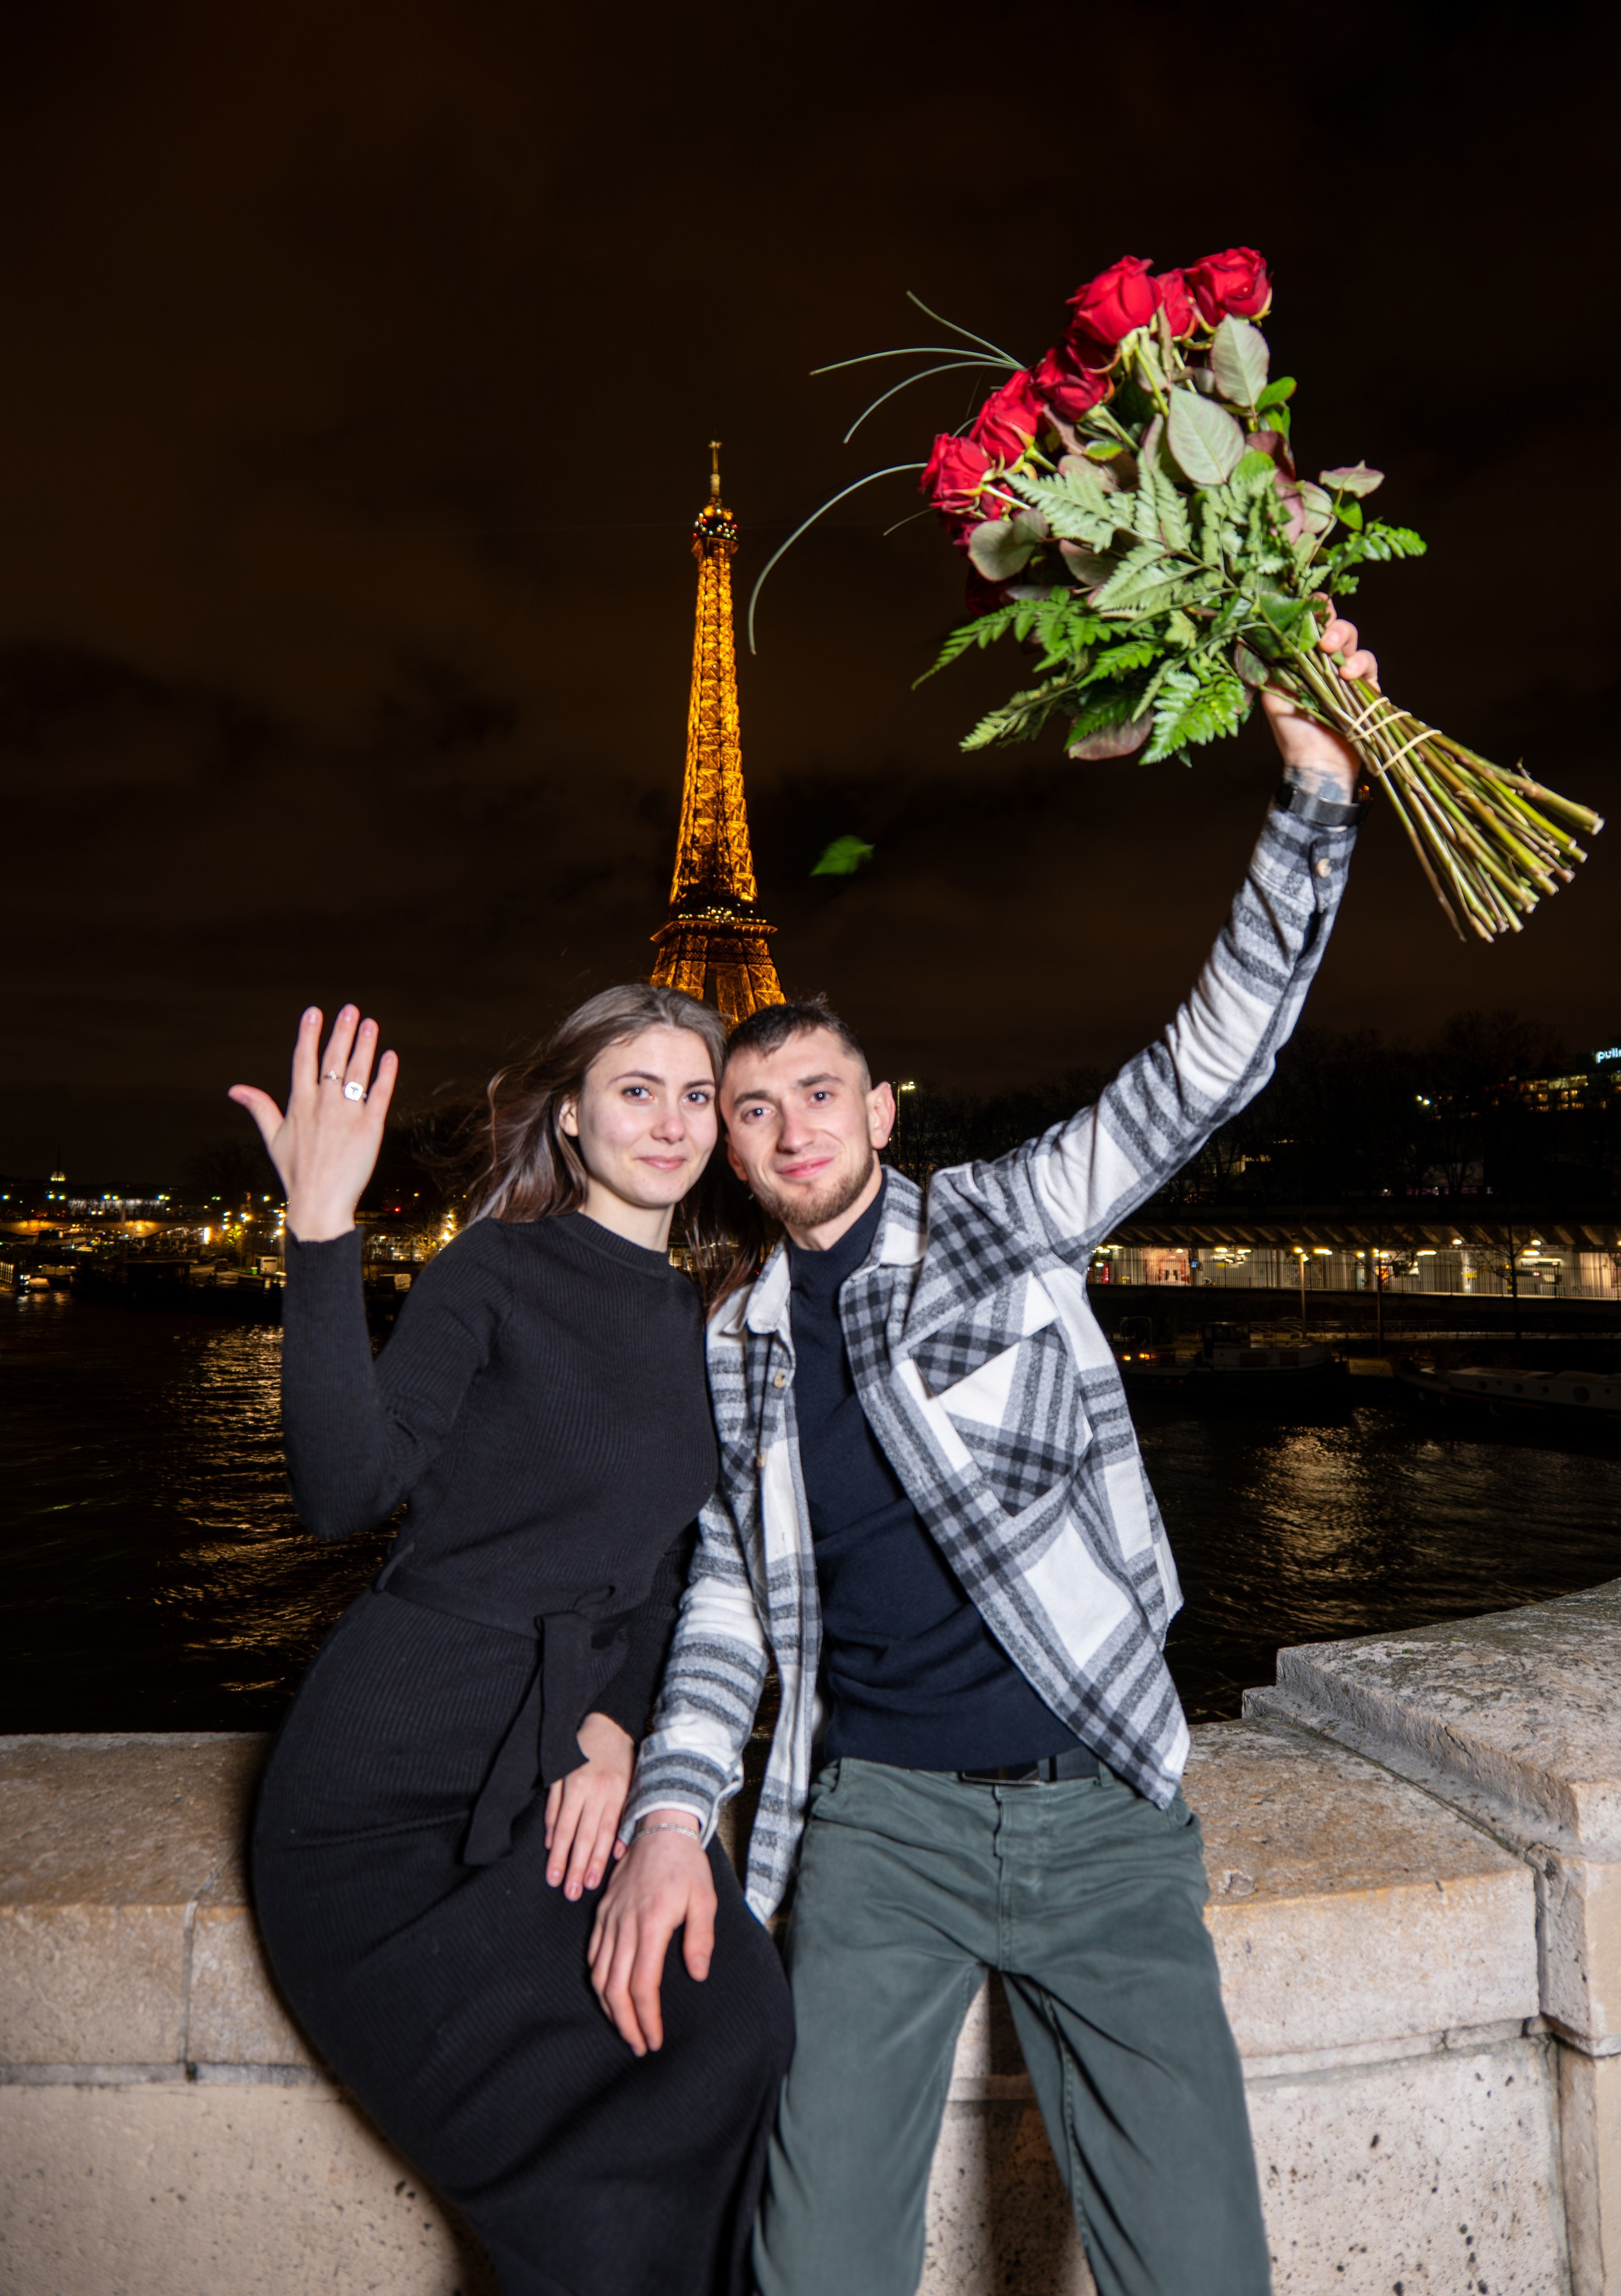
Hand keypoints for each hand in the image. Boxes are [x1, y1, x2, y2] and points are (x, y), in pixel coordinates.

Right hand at [229, 1006, 397, 1242]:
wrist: (319, 1203)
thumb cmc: (295, 1172)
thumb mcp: (273, 1138)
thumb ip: (259, 1107)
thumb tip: (234, 1089)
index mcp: (299, 1104)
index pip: (303, 1060)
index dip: (308, 1034)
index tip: (314, 1012)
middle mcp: (322, 1105)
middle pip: (333, 1060)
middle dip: (341, 1032)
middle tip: (350, 1009)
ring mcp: (347, 1116)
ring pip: (358, 1072)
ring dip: (365, 1045)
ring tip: (371, 1024)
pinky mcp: (369, 1129)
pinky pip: (380, 1095)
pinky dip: (386, 1075)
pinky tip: (390, 1056)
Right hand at [545, 1712, 634, 1900]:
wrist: (605, 1722)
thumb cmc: (622, 1760)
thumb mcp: (633, 1784)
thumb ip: (625, 1817)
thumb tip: (618, 1853)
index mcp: (616, 1791)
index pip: (605, 1833)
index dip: (597, 1860)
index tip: (590, 1884)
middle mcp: (595, 1788)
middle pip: (583, 1835)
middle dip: (575, 1866)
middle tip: (569, 1892)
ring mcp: (574, 1781)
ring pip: (565, 1824)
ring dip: (559, 1854)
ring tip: (553, 1877)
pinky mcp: (559, 1774)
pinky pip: (554, 1805)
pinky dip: (552, 1827)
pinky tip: (550, 1846)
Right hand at [588, 1814, 715, 2055]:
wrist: (661, 1827)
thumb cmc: (687, 1865)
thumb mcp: (705, 1899)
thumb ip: (700, 1939)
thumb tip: (697, 1975)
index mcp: (651, 1924)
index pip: (642, 1984)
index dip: (646, 2017)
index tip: (654, 2039)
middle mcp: (624, 1924)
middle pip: (614, 1987)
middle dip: (625, 2023)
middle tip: (638, 2045)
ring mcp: (609, 1918)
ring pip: (599, 1973)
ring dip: (609, 2007)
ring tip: (624, 2028)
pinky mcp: (603, 1912)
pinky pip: (593, 1953)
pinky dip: (598, 1980)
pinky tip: (609, 1994)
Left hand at [1262, 614, 1378, 802]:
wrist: (1316, 766)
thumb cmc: (1292, 734)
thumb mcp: (1272, 698)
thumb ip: (1268, 669)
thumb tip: (1251, 637)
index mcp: (1303, 661)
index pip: (1309, 627)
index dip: (1310, 610)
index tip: (1306, 602)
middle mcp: (1326, 664)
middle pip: (1333, 626)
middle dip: (1329, 622)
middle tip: (1318, 635)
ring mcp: (1347, 674)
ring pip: (1353, 640)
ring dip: (1343, 638)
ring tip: (1330, 650)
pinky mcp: (1366, 688)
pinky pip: (1369, 664)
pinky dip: (1360, 663)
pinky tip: (1347, 674)